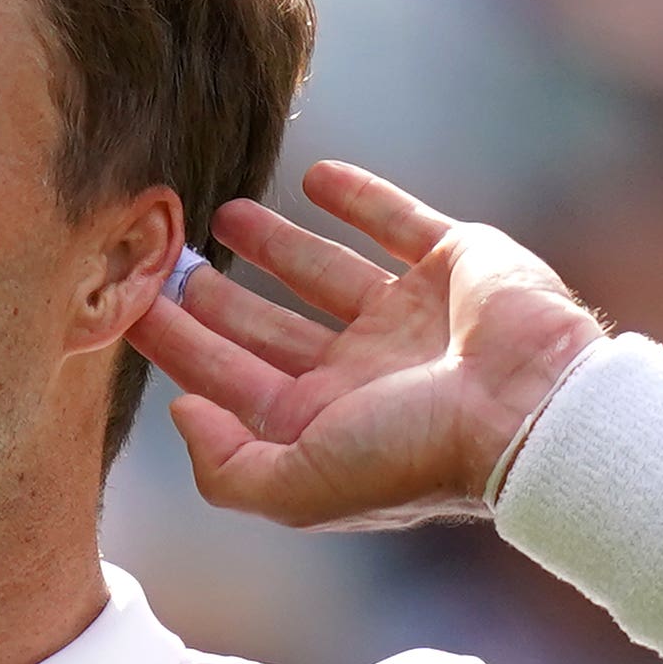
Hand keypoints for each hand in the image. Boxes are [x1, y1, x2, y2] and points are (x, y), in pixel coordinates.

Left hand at [132, 160, 605, 529]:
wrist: (532, 410)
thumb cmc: (415, 454)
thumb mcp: (300, 486)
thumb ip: (227, 468)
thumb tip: (182, 413)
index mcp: (327, 425)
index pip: (232, 379)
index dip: (178, 346)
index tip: (130, 303)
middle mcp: (365, 373)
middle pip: (270, 328)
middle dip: (219, 300)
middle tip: (168, 261)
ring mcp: (411, 317)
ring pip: (327, 273)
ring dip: (277, 245)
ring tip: (225, 215)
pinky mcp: (455, 265)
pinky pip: (399, 222)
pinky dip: (360, 197)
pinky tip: (317, 177)